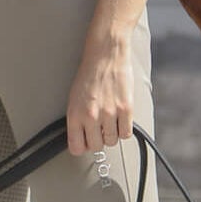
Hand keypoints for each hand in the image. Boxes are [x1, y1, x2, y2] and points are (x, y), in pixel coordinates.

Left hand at [65, 32, 133, 154]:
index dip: (83, 146)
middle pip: (96, 146)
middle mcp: (91, 116)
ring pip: (112, 141)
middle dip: (99, 139)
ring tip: (111, 120)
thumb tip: (82, 136)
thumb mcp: (75, 97)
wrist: (106, 54)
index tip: (86, 142)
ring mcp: (109, 113)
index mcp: (75, 114)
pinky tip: (121, 119)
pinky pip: (126, 133)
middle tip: (101, 129)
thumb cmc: (90, 72)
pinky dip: (124, 129)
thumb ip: (78, 118)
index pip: (76, 147)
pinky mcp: (125, 109)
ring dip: (112, 133)